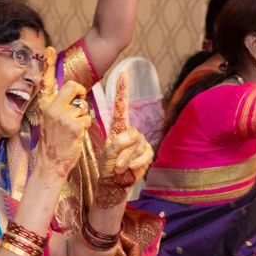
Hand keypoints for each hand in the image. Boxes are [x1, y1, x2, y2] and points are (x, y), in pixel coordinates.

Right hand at [35, 47, 90, 177]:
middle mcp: (51, 107)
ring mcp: (62, 115)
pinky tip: (76, 136)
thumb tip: (72, 94)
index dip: (49, 64)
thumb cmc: (53, 144)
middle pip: (73, 86)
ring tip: (73, 129)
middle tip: (79, 104)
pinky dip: (85, 127)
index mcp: (44, 104)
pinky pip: (86, 118)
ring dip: (82, 116)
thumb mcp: (51, 121)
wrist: (50, 164)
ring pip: (82, 104)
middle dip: (81, 92)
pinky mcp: (73, 124)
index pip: (47, 80)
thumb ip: (58, 106)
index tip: (50, 49)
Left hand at [100, 72, 152, 187]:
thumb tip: (132, 138)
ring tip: (119, 167)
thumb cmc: (108, 166)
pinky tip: (129, 168)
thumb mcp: (107, 153)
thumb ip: (117, 144)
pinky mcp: (148, 153)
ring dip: (125, 160)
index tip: (123, 74)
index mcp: (119, 127)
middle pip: (131, 134)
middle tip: (115, 162)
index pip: (121, 106)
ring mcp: (141, 142)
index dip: (123, 90)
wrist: (114, 182)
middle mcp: (131, 132)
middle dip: (121, 150)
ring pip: (136, 146)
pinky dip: (135, 163)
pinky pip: (144, 155)